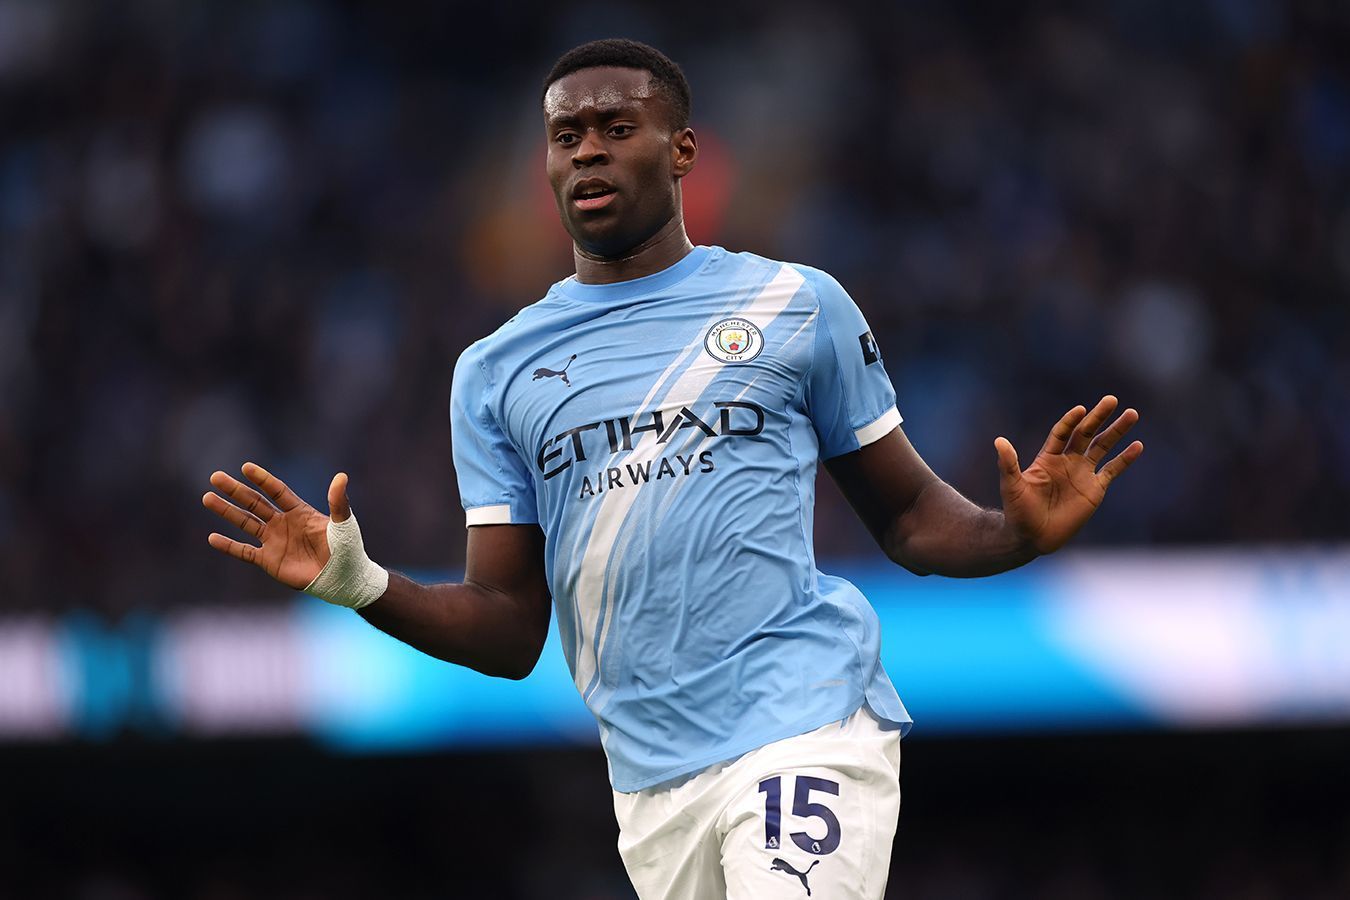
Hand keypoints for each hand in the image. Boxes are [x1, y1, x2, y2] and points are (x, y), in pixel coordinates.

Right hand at [202, 463, 351, 589]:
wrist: (343, 579)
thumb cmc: (347, 550)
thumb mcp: (343, 524)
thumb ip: (338, 501)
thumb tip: (341, 476)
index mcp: (300, 512)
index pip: (276, 491)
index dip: (262, 479)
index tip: (246, 467)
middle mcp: (283, 523)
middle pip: (254, 503)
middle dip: (235, 490)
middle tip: (215, 477)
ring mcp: (274, 541)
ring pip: (245, 523)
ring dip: (227, 511)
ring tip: (207, 498)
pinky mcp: (269, 561)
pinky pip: (244, 552)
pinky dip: (229, 546)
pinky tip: (212, 538)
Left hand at [995, 396, 1142, 554]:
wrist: (1032, 537)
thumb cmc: (1018, 512)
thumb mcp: (1011, 486)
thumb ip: (1008, 464)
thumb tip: (998, 440)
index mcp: (1048, 457)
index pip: (1062, 432)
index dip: (1071, 421)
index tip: (1081, 410)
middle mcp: (1067, 461)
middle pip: (1085, 433)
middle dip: (1098, 417)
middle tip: (1111, 400)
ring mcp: (1082, 474)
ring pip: (1103, 446)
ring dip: (1117, 431)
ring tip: (1132, 414)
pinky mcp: (1095, 489)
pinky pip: (1113, 470)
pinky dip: (1125, 458)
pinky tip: (1137, 445)